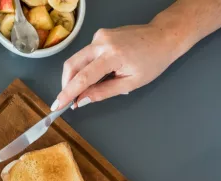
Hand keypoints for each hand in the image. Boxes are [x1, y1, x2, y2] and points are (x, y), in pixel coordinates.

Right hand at [51, 13, 191, 109]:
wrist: (163, 37)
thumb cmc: (152, 61)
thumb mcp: (130, 83)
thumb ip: (104, 92)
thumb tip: (82, 100)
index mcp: (112, 55)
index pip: (83, 77)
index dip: (68, 93)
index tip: (57, 105)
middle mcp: (102, 42)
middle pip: (72, 65)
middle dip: (66, 85)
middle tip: (65, 101)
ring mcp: (100, 36)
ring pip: (77, 59)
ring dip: (75, 77)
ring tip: (81, 93)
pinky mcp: (100, 35)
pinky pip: (86, 54)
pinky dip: (84, 68)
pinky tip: (94, 77)